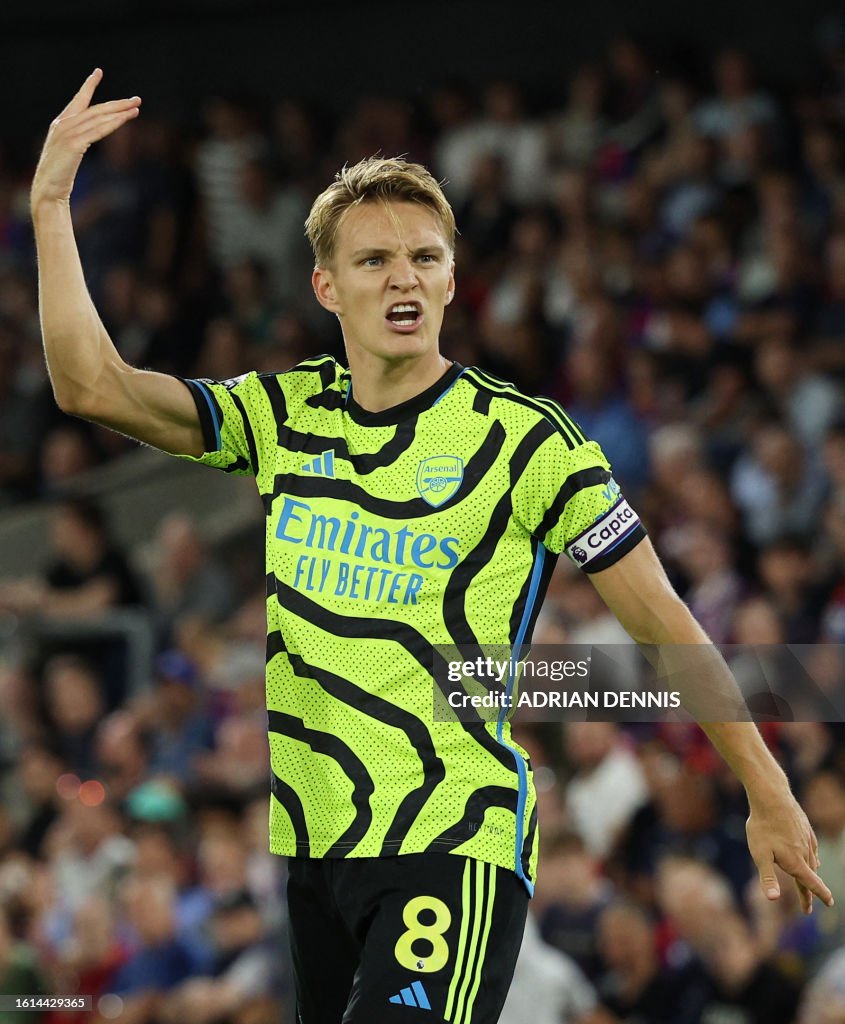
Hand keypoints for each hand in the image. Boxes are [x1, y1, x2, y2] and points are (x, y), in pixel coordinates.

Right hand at [30, 68, 140, 206]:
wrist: (48, 189)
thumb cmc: (59, 175)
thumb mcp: (68, 153)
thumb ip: (78, 139)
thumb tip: (92, 134)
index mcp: (61, 123)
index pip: (78, 99)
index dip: (89, 85)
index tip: (98, 72)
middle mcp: (64, 124)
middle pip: (95, 109)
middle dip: (117, 103)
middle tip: (136, 99)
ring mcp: (68, 133)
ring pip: (99, 118)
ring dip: (120, 113)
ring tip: (136, 108)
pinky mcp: (74, 144)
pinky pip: (98, 131)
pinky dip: (113, 124)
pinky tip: (124, 120)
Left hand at [746, 785, 832, 913]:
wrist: (771, 797)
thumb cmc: (762, 827)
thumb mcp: (760, 854)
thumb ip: (767, 878)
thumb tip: (773, 900)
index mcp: (796, 862)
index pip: (811, 884)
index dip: (820, 895)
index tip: (830, 903)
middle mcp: (805, 852)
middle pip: (810, 875)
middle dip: (810, 892)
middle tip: (808, 907)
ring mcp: (806, 839)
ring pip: (812, 860)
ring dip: (812, 873)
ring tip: (812, 882)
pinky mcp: (805, 827)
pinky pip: (811, 846)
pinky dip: (812, 855)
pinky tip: (812, 856)